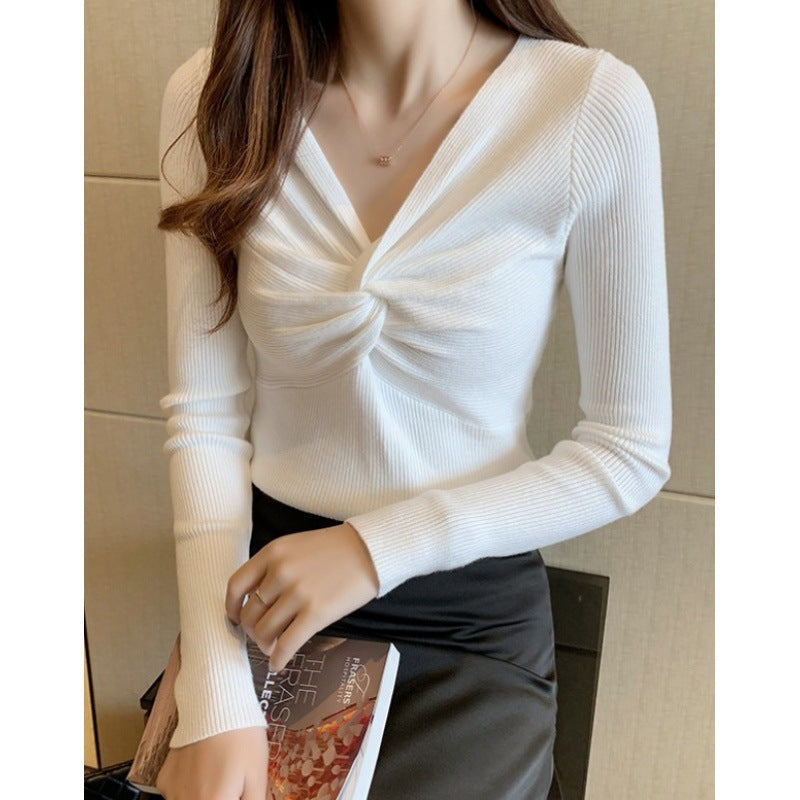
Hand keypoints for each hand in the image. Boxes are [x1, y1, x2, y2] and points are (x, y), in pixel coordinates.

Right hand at [155, 725, 266, 799]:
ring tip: (219, 776)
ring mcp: (172, 792)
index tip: (237, 793)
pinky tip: (204, 770)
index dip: (233, 799)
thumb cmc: (241, 736)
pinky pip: (177, 795)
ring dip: (204, 797)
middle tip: (230, 785)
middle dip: (219, 797)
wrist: (215, 702)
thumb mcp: (258, 774)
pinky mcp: (164, 779)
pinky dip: (190, 791)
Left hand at [226, 522, 379, 671]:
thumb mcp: (296, 546)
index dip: (231, 607)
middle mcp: (280, 572)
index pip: (236, 585)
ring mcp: (297, 594)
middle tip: (261, 635)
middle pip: (249, 613)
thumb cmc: (336, 549)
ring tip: (273, 647)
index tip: (234, 617)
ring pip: (264, 632)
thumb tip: (256, 600)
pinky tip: (279, 662)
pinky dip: (278, 659)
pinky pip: (286, 644)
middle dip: (252, 630)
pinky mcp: (316, 613)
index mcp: (273, 552)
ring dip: (265, 645)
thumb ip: (274, 567)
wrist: (371, 550)